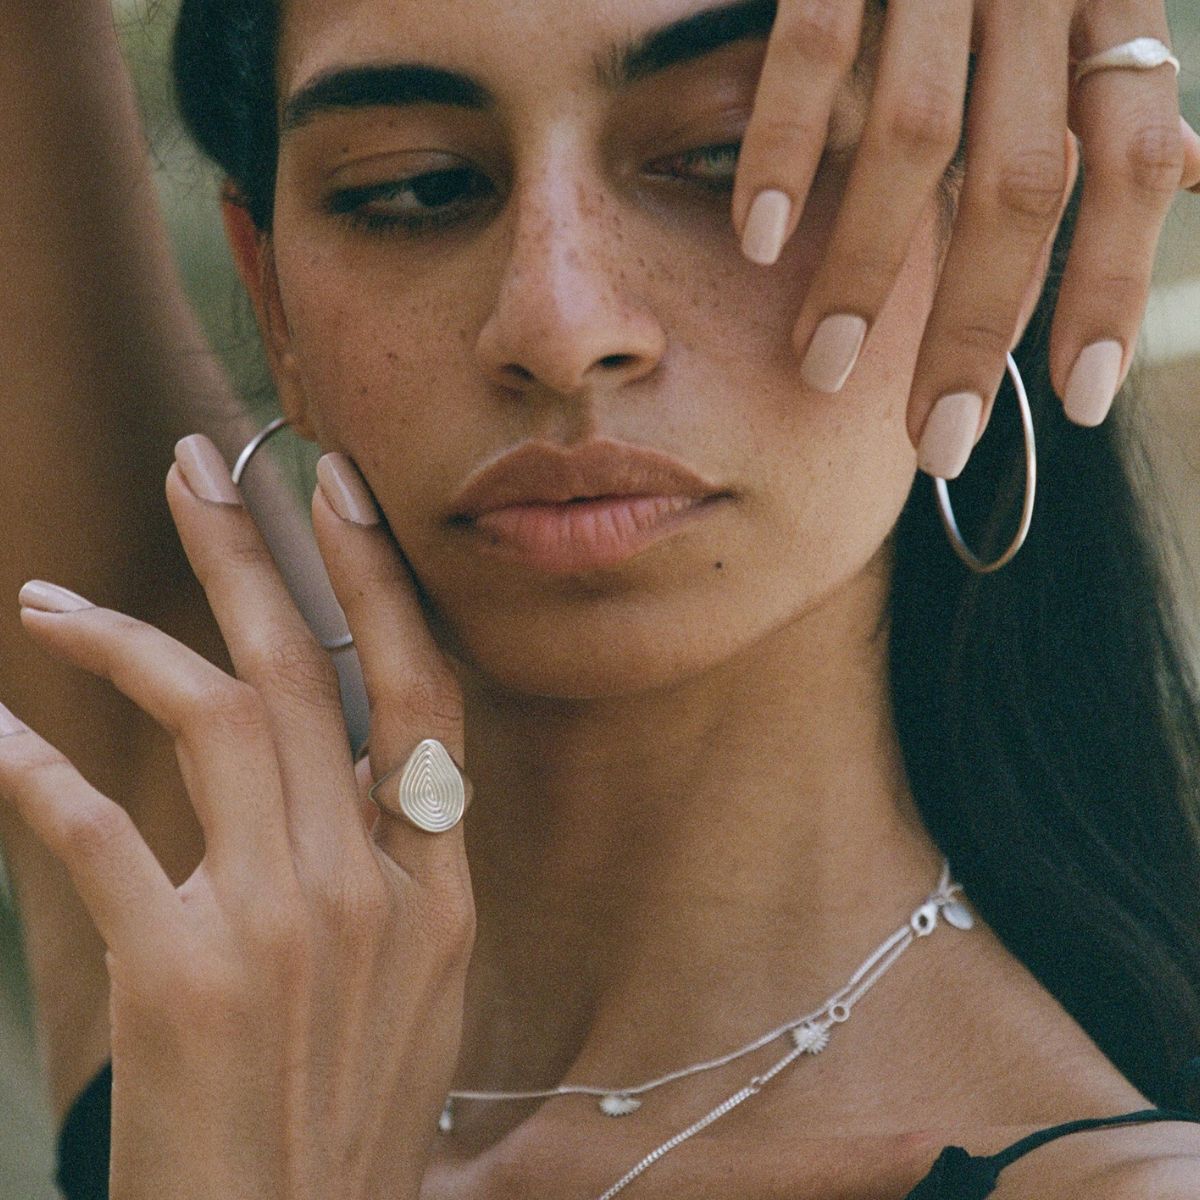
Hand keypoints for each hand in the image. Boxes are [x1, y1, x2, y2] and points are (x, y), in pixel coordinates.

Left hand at [0, 438, 473, 1199]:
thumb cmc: (346, 1128)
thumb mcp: (418, 995)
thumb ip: (396, 874)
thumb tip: (348, 773)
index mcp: (436, 890)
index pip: (419, 698)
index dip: (382, 586)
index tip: (337, 495)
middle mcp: (369, 888)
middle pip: (305, 678)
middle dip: (251, 554)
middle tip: (197, 465)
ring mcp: (280, 926)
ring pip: (212, 721)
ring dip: (124, 637)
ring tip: (50, 600)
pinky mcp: (179, 976)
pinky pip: (97, 833)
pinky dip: (33, 764)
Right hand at [733, 0, 1193, 475]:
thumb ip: (1121, 78)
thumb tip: (1185, 174)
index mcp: (1103, 1)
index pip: (1126, 165)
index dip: (1108, 287)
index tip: (1079, 403)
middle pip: (1018, 182)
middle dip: (975, 326)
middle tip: (936, 441)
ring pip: (914, 137)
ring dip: (867, 269)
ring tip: (825, 369)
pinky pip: (810, 47)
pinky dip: (782, 148)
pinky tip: (759, 242)